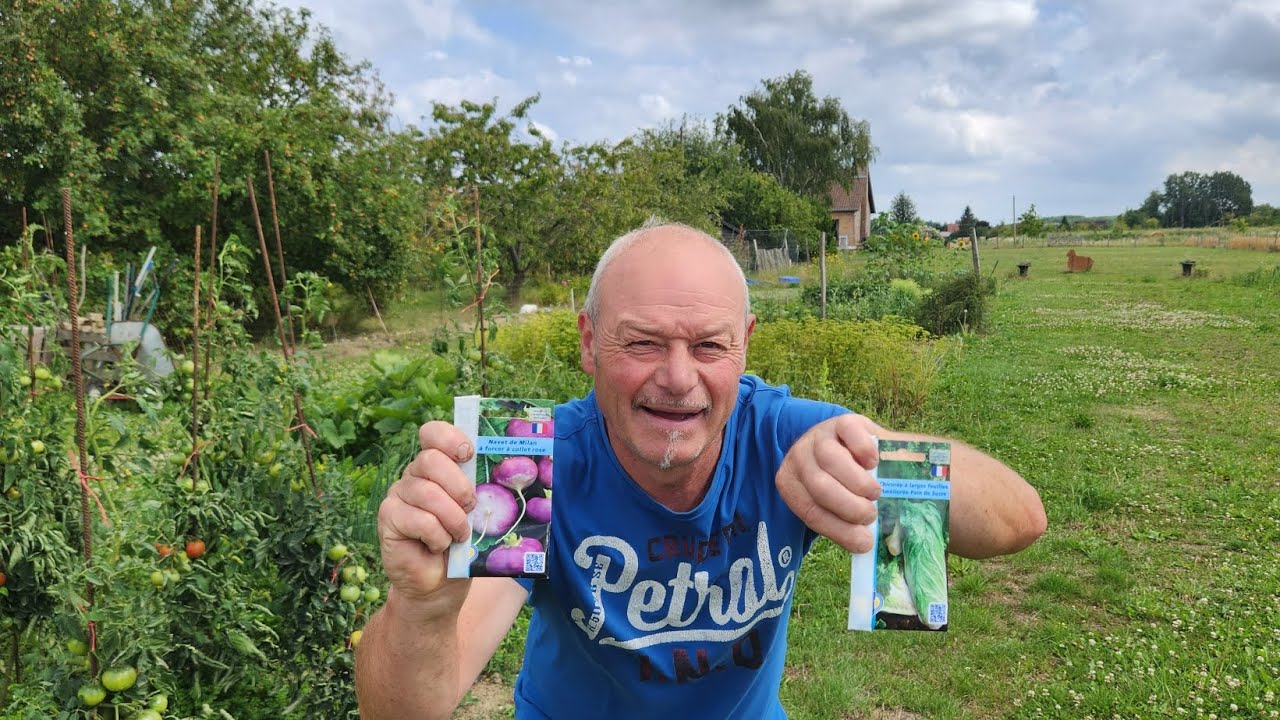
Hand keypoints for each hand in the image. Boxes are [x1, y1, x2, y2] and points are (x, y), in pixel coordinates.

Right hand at [376, 420, 476, 611]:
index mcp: (436, 467)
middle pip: (430, 460)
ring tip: (458, 535)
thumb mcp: (476, 514)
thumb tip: (503, 473)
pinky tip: (438, 547)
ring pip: (427, 492)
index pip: (432, 433)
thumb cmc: (461, 547)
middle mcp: (413, 476)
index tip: (468, 453)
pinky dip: (436, 536)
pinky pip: (417, 518)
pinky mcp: (388, 519)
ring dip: (452, 518)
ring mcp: (397, 496)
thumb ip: (481, 491)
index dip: (449, 437)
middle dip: (458, 485)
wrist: (439, 586)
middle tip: (470, 506)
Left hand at [776, 414, 881, 552]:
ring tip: (874, 493)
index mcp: (791, 484)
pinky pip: (851, 434)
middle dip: (850, 507)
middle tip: (870, 515)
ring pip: (833, 460)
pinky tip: (874, 463)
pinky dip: (865, 451)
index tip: (864, 541)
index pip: (811, 511)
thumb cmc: (838, 480)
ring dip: (859, 483)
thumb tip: (866, 543)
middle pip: (820, 487)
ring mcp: (819, 437)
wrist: (840, 440)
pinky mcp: (841, 421)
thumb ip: (843, 522)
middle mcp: (799, 458)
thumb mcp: (832, 502)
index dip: (840, 529)